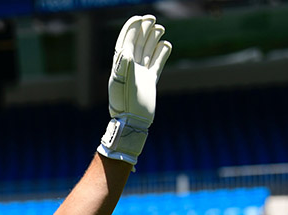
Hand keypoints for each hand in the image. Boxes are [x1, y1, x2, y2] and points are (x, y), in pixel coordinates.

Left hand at [98, 14, 172, 165]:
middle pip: (135, 44)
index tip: (139, 18)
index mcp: (120, 67)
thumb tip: (124, 52)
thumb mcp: (121, 86)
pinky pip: (156, 64)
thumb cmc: (125, 106)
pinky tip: (166, 45)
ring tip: (160, 27)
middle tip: (151, 18)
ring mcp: (140, 75)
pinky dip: (161, 54)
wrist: (134, 124)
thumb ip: (122, 68)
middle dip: (142, 30)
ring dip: (152, 39)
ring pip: (147, 52)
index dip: (130, 30)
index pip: (124, 43)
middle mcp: (129, 69)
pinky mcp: (149, 82)